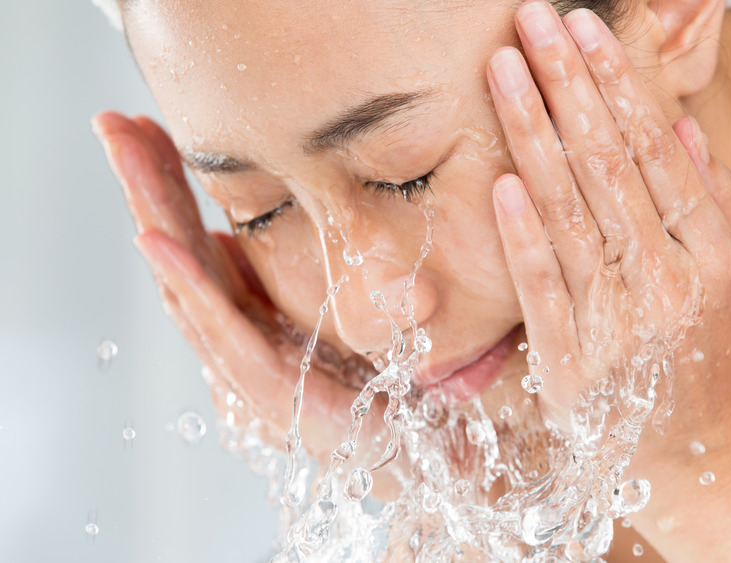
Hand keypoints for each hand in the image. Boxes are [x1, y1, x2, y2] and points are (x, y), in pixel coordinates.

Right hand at [91, 112, 383, 461]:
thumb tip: (237, 234)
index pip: (199, 241)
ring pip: (190, 286)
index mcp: (252, 318)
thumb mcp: (332, 308)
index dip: (170, 186)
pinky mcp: (276, 393)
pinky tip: (159, 239)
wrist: (429, 442)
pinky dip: (190, 285)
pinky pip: (226, 334)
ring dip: (156, 217)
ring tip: (128, 157)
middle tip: (113, 123)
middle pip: (182, 257)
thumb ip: (288, 276)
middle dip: (146, 188)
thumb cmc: (384, 378)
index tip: (145, 126)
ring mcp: (252, 369)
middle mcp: (241, 342)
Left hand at [487, 3, 730, 458]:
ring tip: (506, 68)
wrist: (701, 458)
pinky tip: (501, 180)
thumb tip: (680, 126)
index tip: (587, 30)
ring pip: (569, 213)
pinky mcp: (572, 366)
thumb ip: (717, 202)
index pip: (655, 152)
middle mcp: (666, 284)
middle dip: (567, 85)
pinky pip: (543, 291)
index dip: (619, 85)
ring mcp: (617, 326)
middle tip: (535, 21)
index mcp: (711, 255)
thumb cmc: (713, 357)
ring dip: (533, 134)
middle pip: (606, 167)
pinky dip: (521, 235)